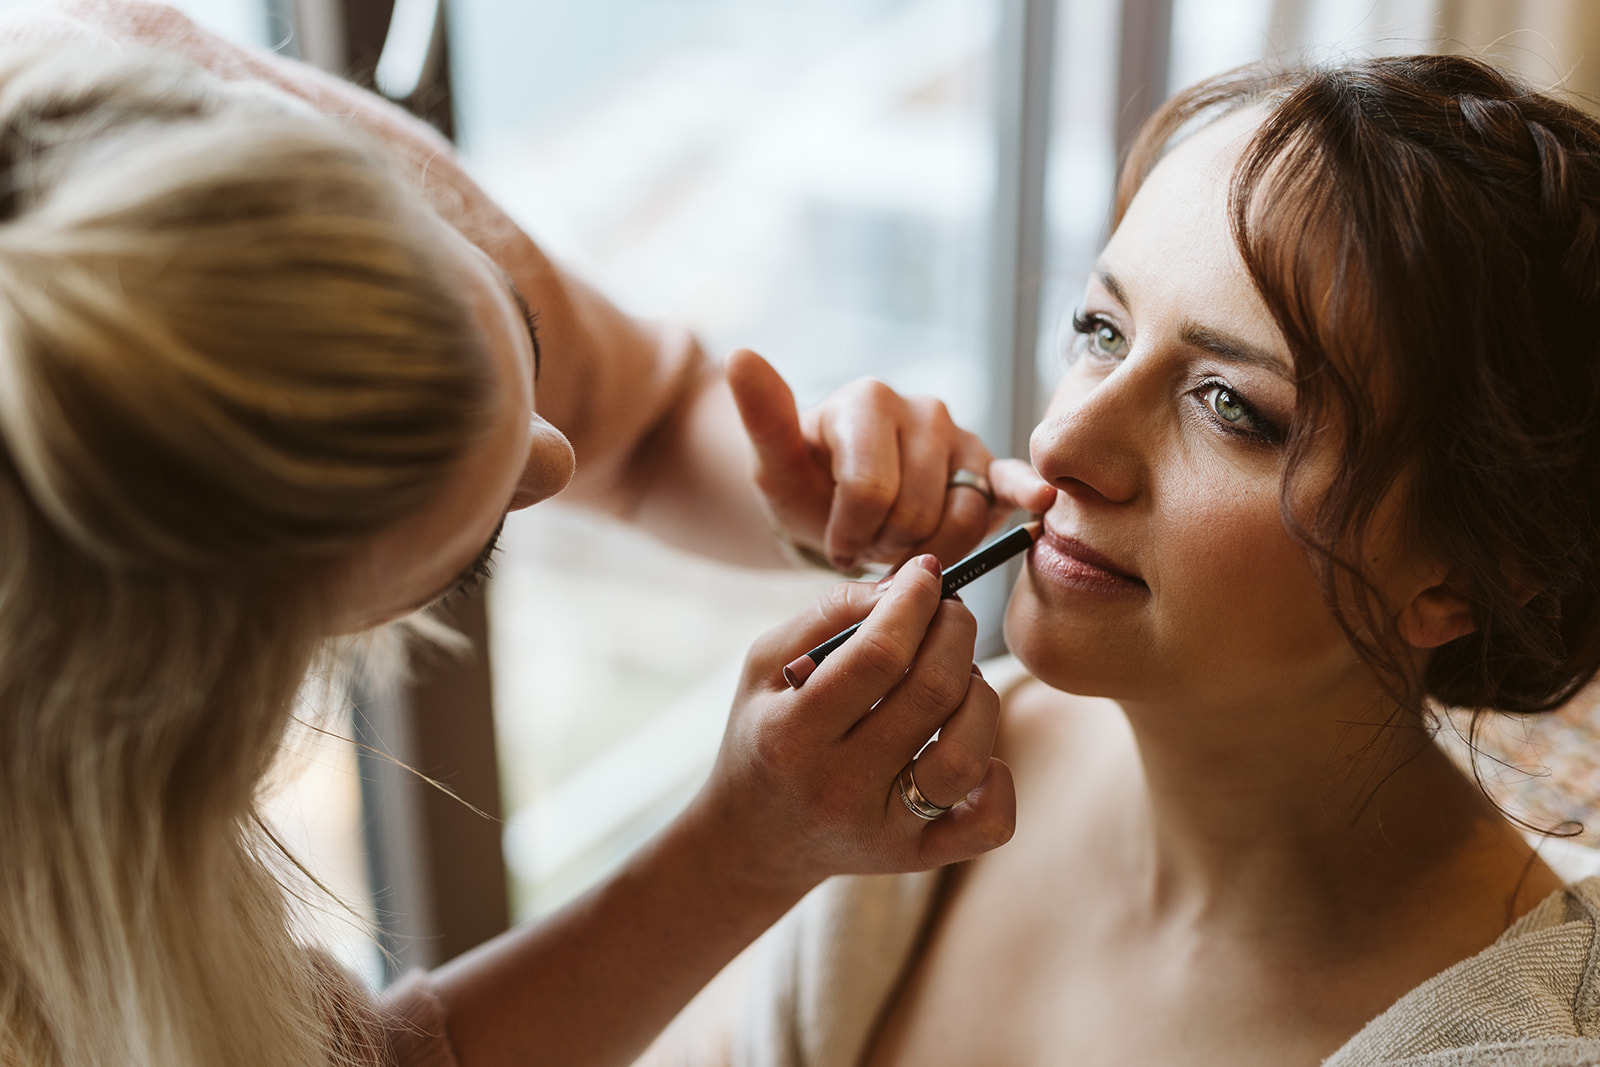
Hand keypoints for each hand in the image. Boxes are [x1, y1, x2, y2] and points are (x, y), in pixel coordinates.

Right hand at [685, 556, 1016, 896]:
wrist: (752, 840)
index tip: (927, 572)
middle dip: (955, 632)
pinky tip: (973, 744)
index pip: (877, 656)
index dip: (914, 602)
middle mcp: (838, 790)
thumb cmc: (763, 732)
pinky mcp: (917, 857)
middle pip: (932, 695)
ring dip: (979, 694)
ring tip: (958, 674)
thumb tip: (906, 585)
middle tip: (949, 613)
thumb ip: (828, 614)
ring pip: (968, 755)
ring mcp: (883, 832)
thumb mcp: (765, 664)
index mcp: (791, 736)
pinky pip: (989, 823)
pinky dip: (998, 777)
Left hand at [727, 348, 1053, 572]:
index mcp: (869, 399)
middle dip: (885, 544)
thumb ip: (762, 416)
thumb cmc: (806, 483)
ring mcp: (960, 438)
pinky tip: (1038, 501)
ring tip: (897, 538)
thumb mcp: (774, 461)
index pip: (870, 492)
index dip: (850, 535)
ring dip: (924, 548)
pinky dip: (1024, 490)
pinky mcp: (989, 469)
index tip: (833, 543)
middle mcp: (922, 409)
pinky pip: (1009, 483)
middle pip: (916, 513)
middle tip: (866, 540)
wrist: (838, 501)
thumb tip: (741, 355)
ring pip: (960, 517)